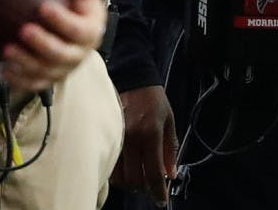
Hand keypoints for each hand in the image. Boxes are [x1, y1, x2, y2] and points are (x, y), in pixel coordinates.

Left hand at [0, 0, 106, 91]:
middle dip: (41, 43)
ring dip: (24, 61)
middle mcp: (80, 54)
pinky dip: (19, 79)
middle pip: (61, 54)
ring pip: (44, 71)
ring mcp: (63, 69)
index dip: (62, 20)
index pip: (79, 30)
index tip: (44, 7)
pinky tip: (6, 69)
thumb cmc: (80, 10)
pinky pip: (33, 84)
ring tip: (7, 49)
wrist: (80, 32)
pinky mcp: (49, 79)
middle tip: (24, 29)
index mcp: (92, 32)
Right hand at [110, 84, 177, 205]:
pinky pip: (110, 166)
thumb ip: (170, 149)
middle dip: (144, 189)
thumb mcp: (170, 120)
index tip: (162, 200)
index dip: (158, 190)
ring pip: (120, 176)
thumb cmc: (154, 100)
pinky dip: (119, 175)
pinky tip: (128, 171)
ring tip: (141, 180)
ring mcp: (116, 139)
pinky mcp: (106, 138)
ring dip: (131, 184)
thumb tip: (171, 174)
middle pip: (135, 179)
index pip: (153, 171)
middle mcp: (132, 139)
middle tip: (152, 189)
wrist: (133, 79)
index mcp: (151, 134)